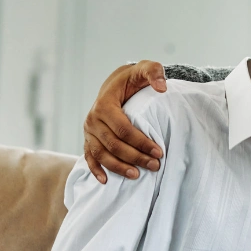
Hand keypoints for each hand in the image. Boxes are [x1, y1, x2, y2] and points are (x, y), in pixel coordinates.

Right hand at [83, 60, 167, 182]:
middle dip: (135, 157)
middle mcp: (92, 119)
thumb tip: (162, 87)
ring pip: (101, 154)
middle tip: (155, 165)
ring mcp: (88, 131)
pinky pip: (89, 157)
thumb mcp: (144, 69)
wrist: (116, 84)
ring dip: (118, 167)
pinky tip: (106, 181)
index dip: (141, 142)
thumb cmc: (133, 79)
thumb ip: (154, 72)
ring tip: (137, 175)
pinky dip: (96, 170)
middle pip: (113, 144)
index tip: (159, 151)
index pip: (123, 129)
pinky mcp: (88, 139)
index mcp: (104, 104)